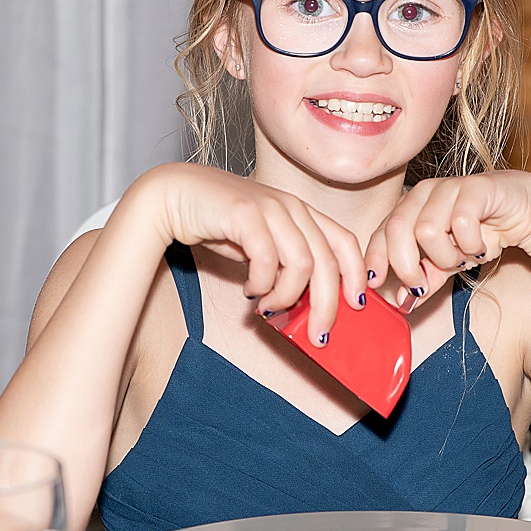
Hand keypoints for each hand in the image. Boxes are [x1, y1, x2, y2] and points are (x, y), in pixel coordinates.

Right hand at [145, 164, 369, 343]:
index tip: (356, 306)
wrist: (174, 195)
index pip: (345, 242)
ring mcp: (270, 207)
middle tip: (318, 335)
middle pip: (328, 262)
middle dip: (327, 305)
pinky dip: (262, 284)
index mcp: (301, 211)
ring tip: (269, 309)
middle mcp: (291, 206)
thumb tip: (305, 302)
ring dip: (288, 297)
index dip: (356, 276)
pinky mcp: (245, 213)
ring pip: (302, 265)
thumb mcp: (261, 242)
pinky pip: (268, 260)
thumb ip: (284, 263)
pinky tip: (249, 290)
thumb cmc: (217, 222)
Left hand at [364, 172, 530, 310]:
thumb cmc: (482, 233)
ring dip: (446, 256)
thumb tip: (402, 302)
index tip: (373, 285)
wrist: (527, 213)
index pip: (380, 233)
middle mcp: (423, 193)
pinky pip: (461, 222)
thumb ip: (425, 280)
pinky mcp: (474, 187)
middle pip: (396, 230)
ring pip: (426, 230)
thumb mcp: (448, 264)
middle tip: (422, 286)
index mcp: (409, 208)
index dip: (375, 260)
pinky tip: (481, 247)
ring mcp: (448, 187)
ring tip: (463, 258)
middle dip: (406, 266)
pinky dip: (470, 245)